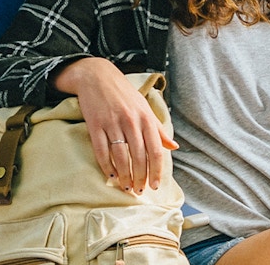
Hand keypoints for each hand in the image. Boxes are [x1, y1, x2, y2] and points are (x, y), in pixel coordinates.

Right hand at [51, 57, 178, 192]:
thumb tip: (174, 146)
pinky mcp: (95, 125)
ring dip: (125, 175)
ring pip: (121, 156)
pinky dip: (106, 166)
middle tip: (139, 191)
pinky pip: (101, 150)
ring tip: (127, 187)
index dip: (156, 170)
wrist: (97, 76)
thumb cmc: (124, 95)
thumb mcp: (145, 108)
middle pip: (139, 156)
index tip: (155, 185)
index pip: (156, 150)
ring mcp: (112, 123)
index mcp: (146, 118)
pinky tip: (111, 176)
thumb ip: (158, 129)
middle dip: (140, 177)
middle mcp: (131, 121)